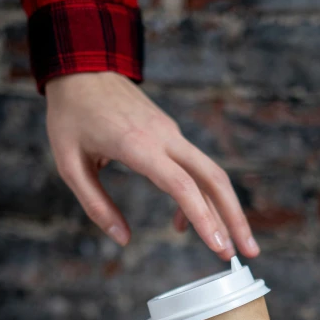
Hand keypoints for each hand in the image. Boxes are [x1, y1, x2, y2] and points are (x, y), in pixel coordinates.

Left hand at [46, 72, 258, 256]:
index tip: (218, 247)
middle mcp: (165, 139)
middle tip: (249, 252)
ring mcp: (172, 135)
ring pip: (211, 174)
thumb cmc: (72, 115)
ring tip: (232, 246)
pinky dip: (199, 199)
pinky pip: (195, 169)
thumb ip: (96, 205)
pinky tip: (183, 224)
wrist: (82, 66)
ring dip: (227, 210)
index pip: (183, 186)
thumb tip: (122, 239)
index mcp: (139, 146)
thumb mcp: (70, 164)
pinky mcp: (171, 135)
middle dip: (235, 218)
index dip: (204, 219)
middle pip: (214, 179)